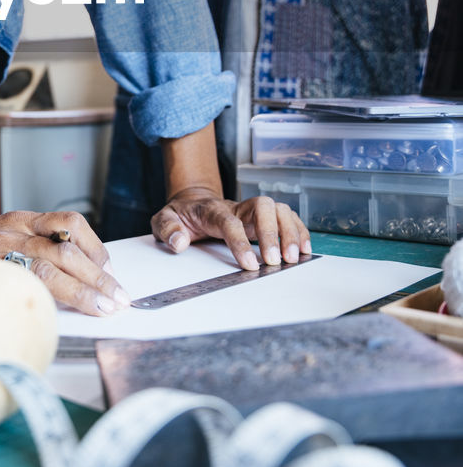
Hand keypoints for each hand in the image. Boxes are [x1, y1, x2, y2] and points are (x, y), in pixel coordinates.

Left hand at [0, 210, 131, 316]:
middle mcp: (9, 236)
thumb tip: (21, 340)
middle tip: (120, 300)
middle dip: (97, 279)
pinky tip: (95, 256)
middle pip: (64, 254)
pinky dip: (85, 237)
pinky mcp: (22, 216)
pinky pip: (61, 220)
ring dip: (96, 255)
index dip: (78, 292)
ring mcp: (17, 222)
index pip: (45, 274)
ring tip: (111, 278)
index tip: (101, 308)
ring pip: (69, 230)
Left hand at [152, 191, 311, 270]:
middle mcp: (236, 206)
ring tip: (294, 258)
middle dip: (272, 233)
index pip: (229, 221)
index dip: (241, 241)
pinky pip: (287, 217)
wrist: (192, 202)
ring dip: (290, 232)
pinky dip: (299, 231)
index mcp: (211, 209)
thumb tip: (179, 242)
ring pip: (279, 209)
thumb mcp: (163, 220)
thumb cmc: (181, 215)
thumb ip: (167, 230)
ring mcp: (252, 211)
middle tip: (277, 261)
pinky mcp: (264, 217)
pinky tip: (304, 249)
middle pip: (262, 207)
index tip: (250, 264)